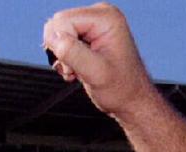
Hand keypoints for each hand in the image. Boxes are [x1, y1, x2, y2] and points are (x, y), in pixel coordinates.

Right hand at [43, 3, 157, 117]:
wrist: (131, 101)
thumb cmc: (122, 89)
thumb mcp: (97, 73)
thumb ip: (73, 53)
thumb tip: (54, 39)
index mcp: (106, 18)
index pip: (62, 21)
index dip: (61, 45)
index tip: (75, 67)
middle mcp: (100, 15)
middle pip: (57, 24)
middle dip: (60, 50)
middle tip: (77, 70)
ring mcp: (93, 25)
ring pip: (56, 33)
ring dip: (62, 56)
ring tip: (79, 71)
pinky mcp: (87, 35)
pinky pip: (60, 40)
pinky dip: (64, 58)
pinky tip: (78, 69)